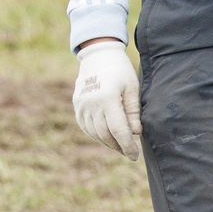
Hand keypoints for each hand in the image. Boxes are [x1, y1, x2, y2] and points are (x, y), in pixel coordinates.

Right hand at [73, 38, 141, 158]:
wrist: (98, 56)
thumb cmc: (120, 70)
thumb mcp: (132, 87)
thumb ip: (133, 110)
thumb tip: (135, 132)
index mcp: (108, 98)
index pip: (118, 129)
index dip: (127, 145)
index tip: (134, 156)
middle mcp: (92, 104)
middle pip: (105, 134)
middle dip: (118, 146)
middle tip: (129, 153)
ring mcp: (82, 105)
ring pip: (94, 133)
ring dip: (108, 143)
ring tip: (120, 146)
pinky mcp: (77, 106)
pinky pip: (86, 127)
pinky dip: (96, 135)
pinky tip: (107, 138)